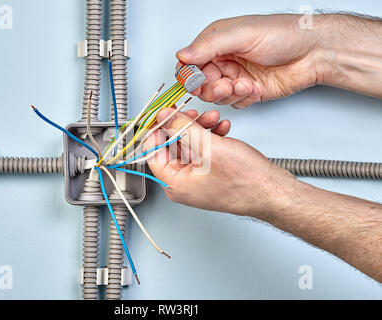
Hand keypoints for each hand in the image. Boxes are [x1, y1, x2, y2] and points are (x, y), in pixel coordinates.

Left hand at [144, 108, 296, 216]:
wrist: (272, 192)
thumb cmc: (245, 182)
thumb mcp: (208, 147)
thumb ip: (183, 128)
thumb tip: (164, 117)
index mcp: (174, 183)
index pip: (152, 152)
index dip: (157, 130)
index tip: (163, 114)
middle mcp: (183, 182)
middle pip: (172, 146)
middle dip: (184, 125)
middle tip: (192, 112)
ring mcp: (198, 178)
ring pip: (190, 144)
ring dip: (200, 128)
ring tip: (214, 119)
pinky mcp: (211, 172)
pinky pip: (203, 150)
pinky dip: (211, 137)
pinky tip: (222, 129)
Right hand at [176, 14, 329, 107]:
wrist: (314, 52)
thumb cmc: (284, 34)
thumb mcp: (242, 34)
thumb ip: (209, 46)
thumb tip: (182, 55)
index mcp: (217, 42)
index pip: (189, 64)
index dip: (190, 75)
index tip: (198, 80)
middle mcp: (224, 60)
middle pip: (200, 84)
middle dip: (212, 88)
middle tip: (225, 85)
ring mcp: (235, 77)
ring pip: (216, 96)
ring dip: (229, 93)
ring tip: (246, 84)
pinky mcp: (247, 92)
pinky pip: (234, 104)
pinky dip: (243, 99)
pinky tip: (256, 88)